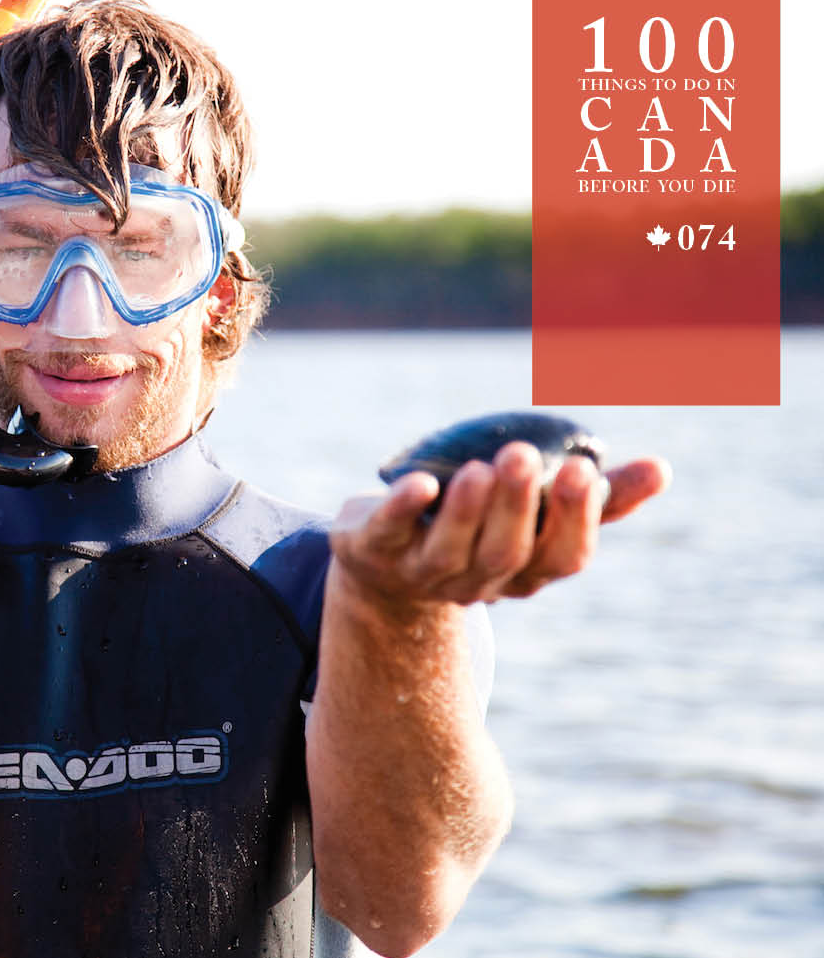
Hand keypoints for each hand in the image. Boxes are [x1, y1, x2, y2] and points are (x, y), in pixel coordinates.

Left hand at [327, 441, 669, 608]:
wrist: (381, 561)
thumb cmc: (474, 526)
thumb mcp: (532, 515)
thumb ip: (593, 497)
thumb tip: (662, 470)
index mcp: (524, 570)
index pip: (562, 557)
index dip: (576, 518)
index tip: (584, 468)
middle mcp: (478, 580)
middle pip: (506, 553)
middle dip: (518, 505)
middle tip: (525, 455)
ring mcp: (422, 571)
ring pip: (451, 550)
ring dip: (468, 510)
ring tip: (482, 466)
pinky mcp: (373, 551)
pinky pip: (389, 534)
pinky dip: (403, 509)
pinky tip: (419, 482)